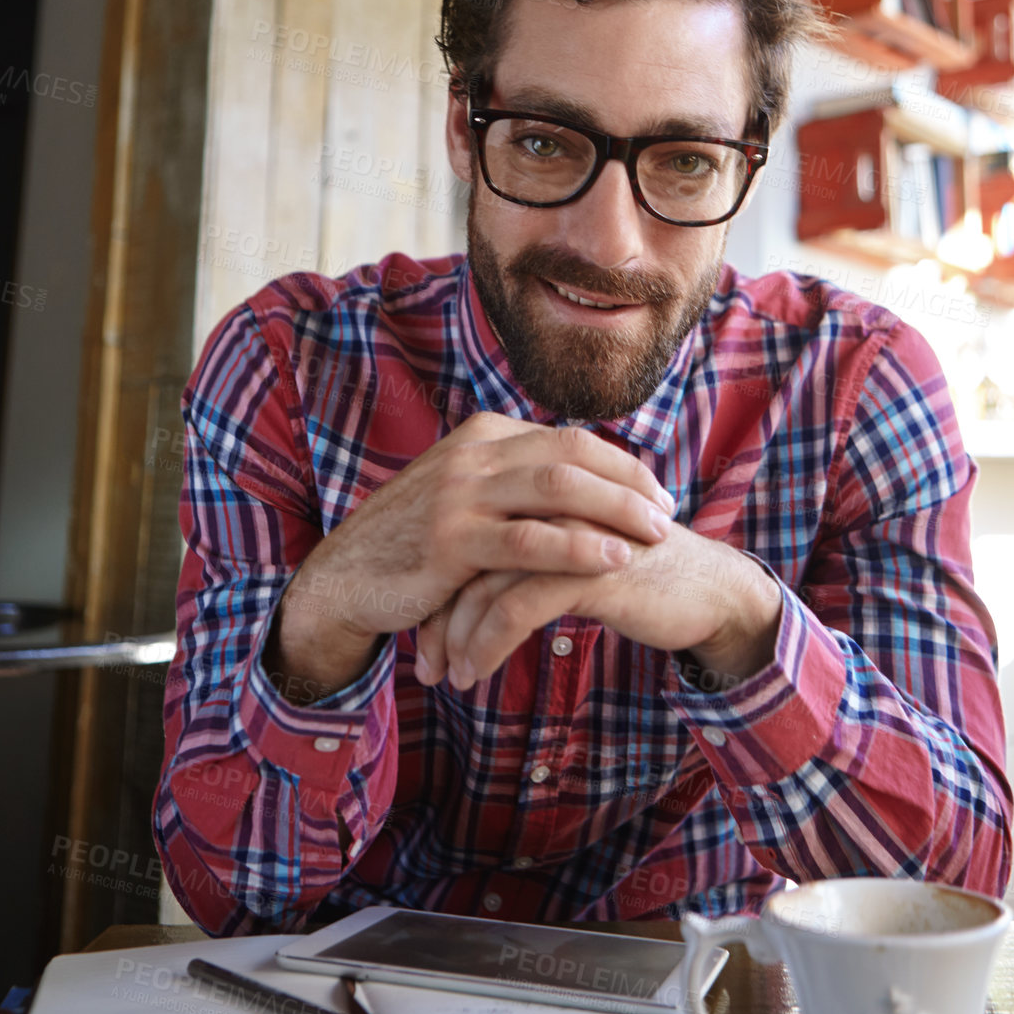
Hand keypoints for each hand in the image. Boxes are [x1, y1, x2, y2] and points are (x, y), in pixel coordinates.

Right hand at [267, 414, 674, 693]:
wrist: (345, 578)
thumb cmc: (416, 544)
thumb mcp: (466, 495)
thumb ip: (515, 482)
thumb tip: (585, 484)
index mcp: (484, 435)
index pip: (570, 438)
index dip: (621, 464)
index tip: (656, 492)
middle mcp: (474, 453)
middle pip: (573, 454)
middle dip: (629, 482)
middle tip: (668, 511)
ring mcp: (460, 493)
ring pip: (558, 488)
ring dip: (615, 510)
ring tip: (654, 535)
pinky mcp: (451, 539)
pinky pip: (529, 540)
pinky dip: (579, 548)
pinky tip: (612, 563)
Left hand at [414, 518, 782, 691]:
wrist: (707, 589)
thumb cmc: (637, 574)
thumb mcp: (572, 553)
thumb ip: (530, 548)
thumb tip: (476, 581)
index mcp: (540, 493)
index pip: (467, 533)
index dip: (440, 586)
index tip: (425, 632)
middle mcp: (548, 504)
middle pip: (465, 555)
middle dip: (437, 614)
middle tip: (425, 663)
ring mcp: (566, 532)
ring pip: (482, 583)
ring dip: (457, 636)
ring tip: (446, 676)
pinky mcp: (585, 568)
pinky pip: (514, 608)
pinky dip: (486, 645)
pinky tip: (473, 673)